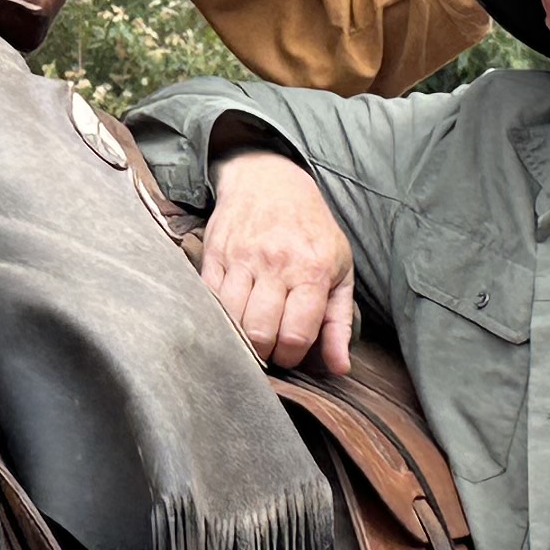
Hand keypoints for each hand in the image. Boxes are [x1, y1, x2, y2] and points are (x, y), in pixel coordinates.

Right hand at [198, 144, 354, 373]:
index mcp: (312, 270)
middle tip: (268, 349)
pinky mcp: (215, 255)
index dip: (292, 356)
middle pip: (260, 333)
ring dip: (238, 338)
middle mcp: (276, 264)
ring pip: (231, 319)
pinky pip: (209, 300)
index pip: (296, 334)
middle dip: (264, 354)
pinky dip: (217, 317)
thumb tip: (339, 369)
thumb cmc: (310, 232)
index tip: (290, 352)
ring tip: (249, 336)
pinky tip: (230, 318)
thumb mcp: (339, 271)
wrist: (269, 181)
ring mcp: (241, 258)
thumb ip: (339, 323)